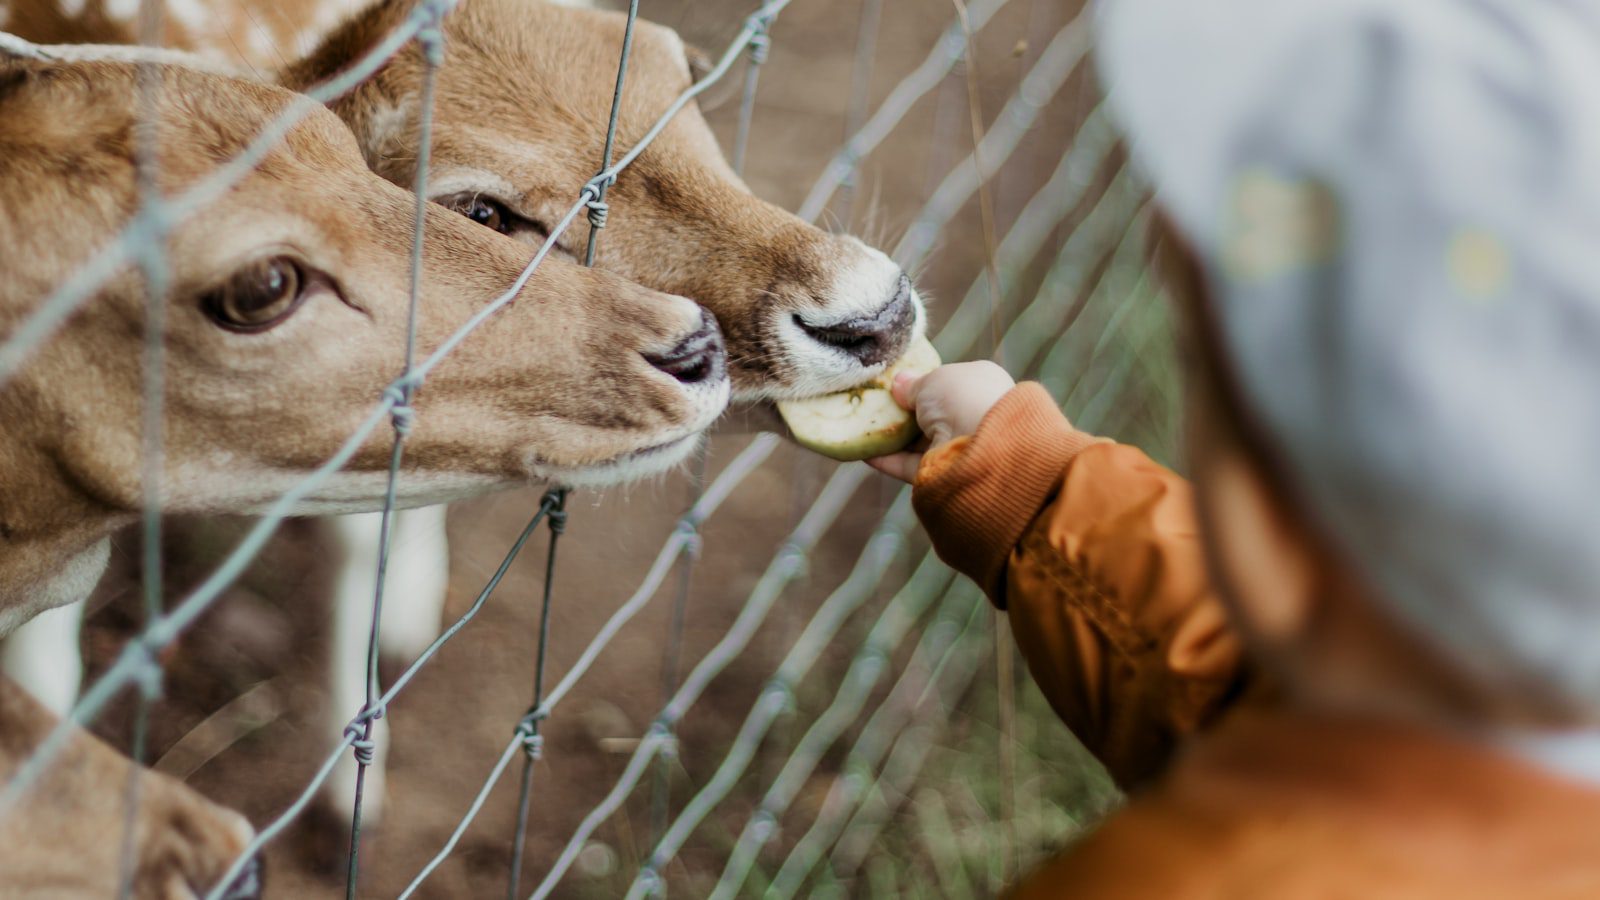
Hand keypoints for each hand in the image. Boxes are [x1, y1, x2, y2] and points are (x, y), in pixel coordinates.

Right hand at [868, 361, 1014, 482]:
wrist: (983, 446)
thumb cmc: (962, 398)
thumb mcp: (933, 379)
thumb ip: (913, 383)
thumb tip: (899, 383)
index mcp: (980, 386)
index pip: (948, 385)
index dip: (922, 384)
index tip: (895, 385)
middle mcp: (972, 417)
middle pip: (930, 415)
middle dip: (902, 412)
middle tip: (871, 404)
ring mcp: (958, 448)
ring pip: (917, 442)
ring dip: (890, 436)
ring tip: (860, 426)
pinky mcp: (942, 475)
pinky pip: (909, 465)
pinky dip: (886, 459)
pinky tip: (862, 451)